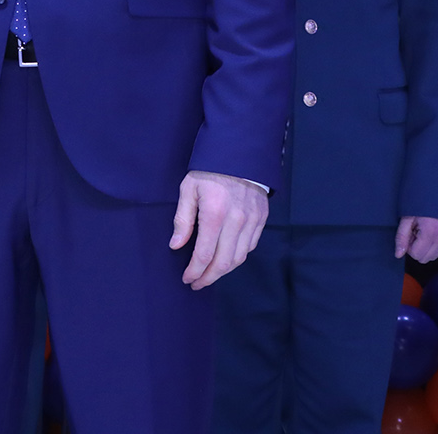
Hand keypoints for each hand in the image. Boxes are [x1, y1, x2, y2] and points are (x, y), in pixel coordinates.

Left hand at [171, 170, 267, 288]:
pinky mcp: (262, 219)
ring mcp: (252, 221)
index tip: (187, 279)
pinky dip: (237, 257)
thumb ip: (182, 219)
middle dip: (209, 277)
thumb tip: (176, 245)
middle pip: (224, 262)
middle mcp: (236, 221)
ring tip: (209, 274)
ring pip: (239, 258)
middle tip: (197, 283)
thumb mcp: (188, 189)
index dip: (195, 271)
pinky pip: (250, 247)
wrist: (240, 153)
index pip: (205, 254)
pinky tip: (226, 259)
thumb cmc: (209, 171)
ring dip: (223, 271)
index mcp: (215, 214)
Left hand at [395, 216, 437, 262]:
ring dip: (426, 248)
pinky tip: (431, 234)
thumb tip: (398, 254)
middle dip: (417, 249)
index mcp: (430, 233)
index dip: (409, 246)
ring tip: (424, 233)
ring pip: (433, 257)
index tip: (410, 234)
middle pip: (424, 259)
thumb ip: (401, 237)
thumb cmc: (421, 204)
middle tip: (416, 233)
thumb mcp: (407, 218)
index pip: (416, 255)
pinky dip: (434, 247)